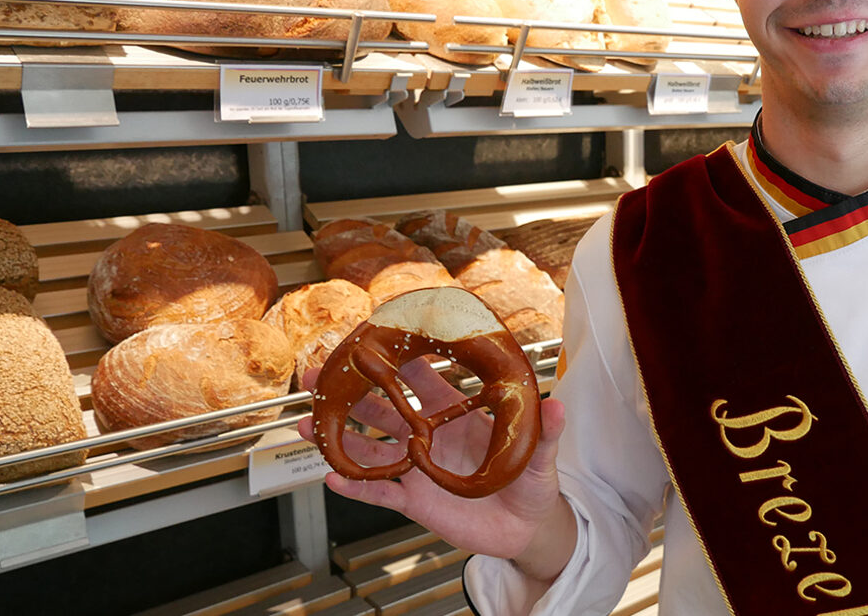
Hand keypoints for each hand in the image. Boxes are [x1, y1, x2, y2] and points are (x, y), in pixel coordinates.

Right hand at [297, 356, 574, 576]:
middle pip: (383, 409)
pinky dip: (356, 486)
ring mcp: (419, 467)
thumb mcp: (541, 457)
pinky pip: (379, 491)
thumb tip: (559, 405)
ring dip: (340, 436)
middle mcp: (430, 435)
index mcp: (457, 414)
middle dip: (352, 393)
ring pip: (371, 447)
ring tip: (308, 425)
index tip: (374, 340)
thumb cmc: (532, 483)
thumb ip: (546, 432)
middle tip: (320, 378)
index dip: (399, 360)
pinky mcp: (416, 500)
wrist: (525, 528)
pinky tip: (333, 477)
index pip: (423, 380)